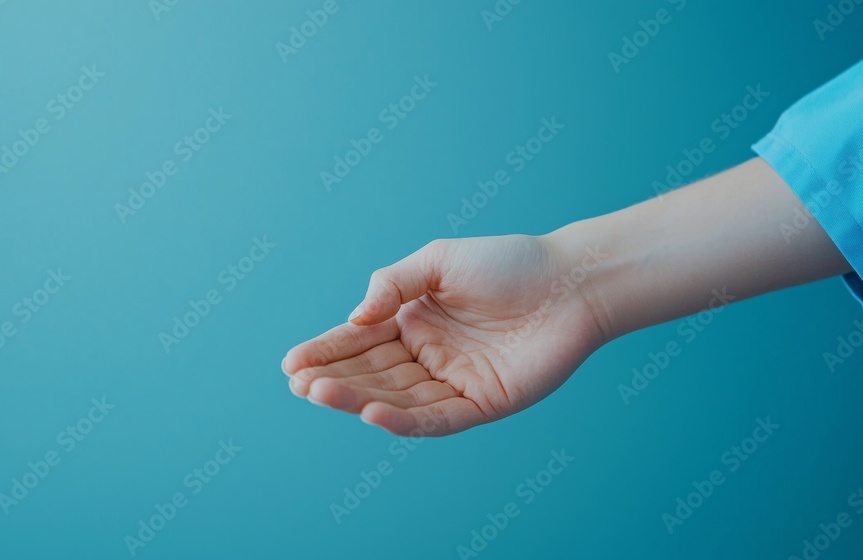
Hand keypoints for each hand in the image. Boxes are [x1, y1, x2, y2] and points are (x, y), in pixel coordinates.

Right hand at [282, 234, 611, 435]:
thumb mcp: (439, 260)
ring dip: (358, 399)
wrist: (572, 281)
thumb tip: (355, 319)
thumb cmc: (508, 263)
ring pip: (397, 398)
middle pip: (373, 373)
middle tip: (299, 383)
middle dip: (334, 378)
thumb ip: (392, 285)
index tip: (290, 362)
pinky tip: (372, 414)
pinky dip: (404, 421)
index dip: (326, 351)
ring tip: (320, 393)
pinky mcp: (482, 404)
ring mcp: (454, 381)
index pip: (361, 340)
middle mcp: (429, 354)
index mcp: (414, 320)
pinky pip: (436, 419)